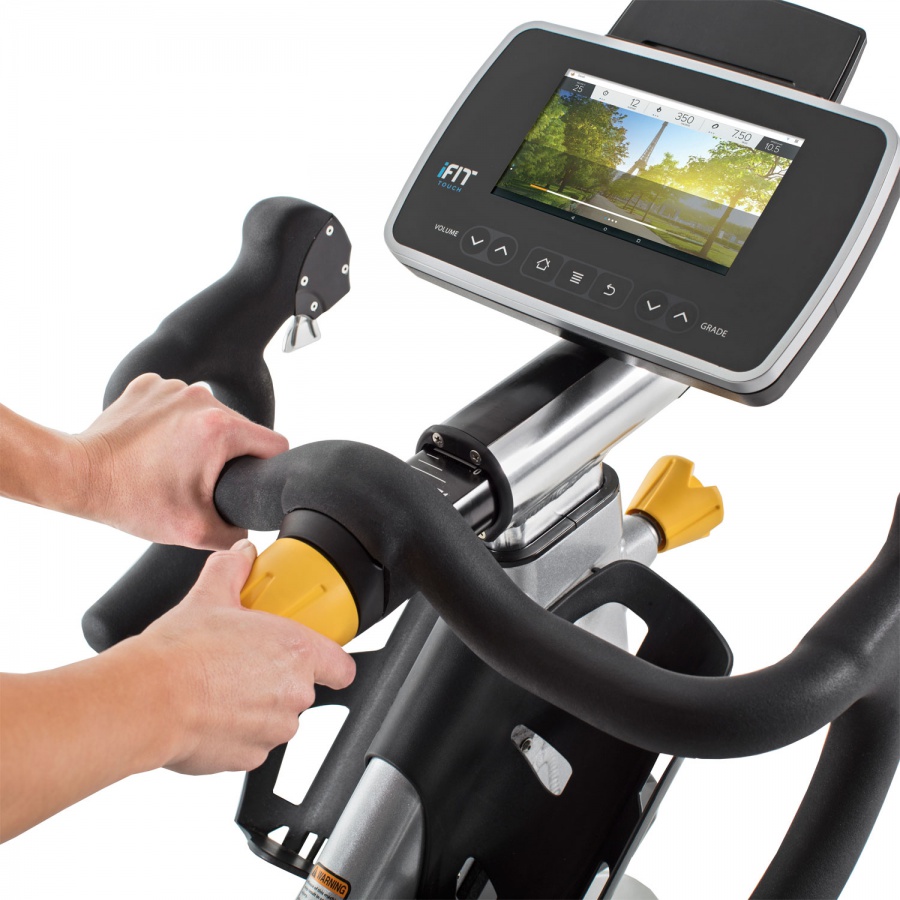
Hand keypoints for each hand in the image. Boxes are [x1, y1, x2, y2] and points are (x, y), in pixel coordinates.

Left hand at [73, 374, 287, 547]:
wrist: (78, 476)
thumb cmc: (130, 498)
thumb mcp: (194, 531)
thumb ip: (236, 532)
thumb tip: (249, 527)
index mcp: (220, 428)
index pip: (274, 444)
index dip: (267, 467)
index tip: (244, 480)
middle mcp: (201, 399)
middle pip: (241, 429)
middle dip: (227, 455)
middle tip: (197, 480)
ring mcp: (173, 388)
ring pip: (209, 416)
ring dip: (199, 437)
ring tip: (171, 462)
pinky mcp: (150, 385)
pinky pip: (178, 404)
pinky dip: (172, 422)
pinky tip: (155, 444)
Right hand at [139, 540, 355, 773]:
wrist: (148, 700)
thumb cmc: (182, 652)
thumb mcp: (210, 595)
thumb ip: (233, 569)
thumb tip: (243, 554)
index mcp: (295, 651)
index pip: (341, 667)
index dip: (332, 664)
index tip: (321, 660)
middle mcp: (293, 693)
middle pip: (301, 689)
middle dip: (276, 679)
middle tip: (245, 664)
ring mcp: (273, 729)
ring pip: (276, 718)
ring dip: (257, 706)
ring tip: (221, 687)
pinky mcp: (249, 758)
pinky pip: (252, 743)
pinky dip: (236, 732)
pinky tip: (211, 713)